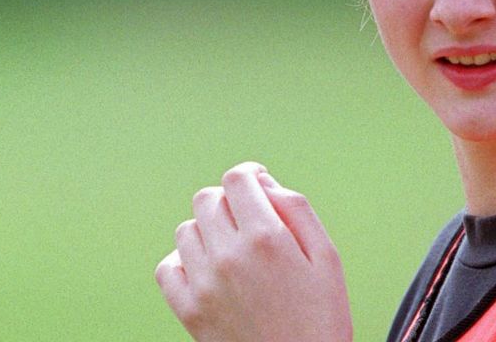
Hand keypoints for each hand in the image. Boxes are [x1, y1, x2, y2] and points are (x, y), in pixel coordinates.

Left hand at [155, 162, 352, 341]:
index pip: (236, 180)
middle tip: (247, 220)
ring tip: (232, 250)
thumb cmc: (321, 319)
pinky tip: (207, 270)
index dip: (248, 175)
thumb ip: (296, 209)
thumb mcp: (327, 257)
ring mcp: (203, 285)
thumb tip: (264, 183)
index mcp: (266, 238)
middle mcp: (229, 256)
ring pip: (186, 230)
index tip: (256, 185)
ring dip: (207, 230)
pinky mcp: (189, 311)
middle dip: (228, 201)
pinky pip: (168, 268)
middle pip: (207, 199)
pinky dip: (183, 262)